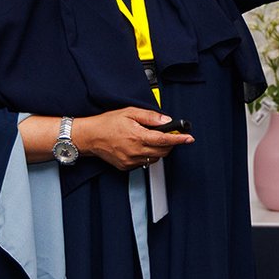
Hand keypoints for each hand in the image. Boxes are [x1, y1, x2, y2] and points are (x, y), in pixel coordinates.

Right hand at [74, 107, 193, 170]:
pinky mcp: (126, 166)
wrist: (89, 136)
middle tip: (169, 136)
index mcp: (137, 136)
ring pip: (154, 159)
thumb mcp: (129, 112)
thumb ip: (150, 117)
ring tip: (151, 140)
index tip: (189, 138)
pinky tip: (140, 147)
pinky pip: (143, 163)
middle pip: (163, 152)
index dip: (179, 139)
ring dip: (159, 150)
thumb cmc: (107, 123)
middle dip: (170, 144)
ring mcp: (131, 160)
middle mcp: (135, 150)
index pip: (164, 140)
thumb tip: (166, 120)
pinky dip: (147, 156)